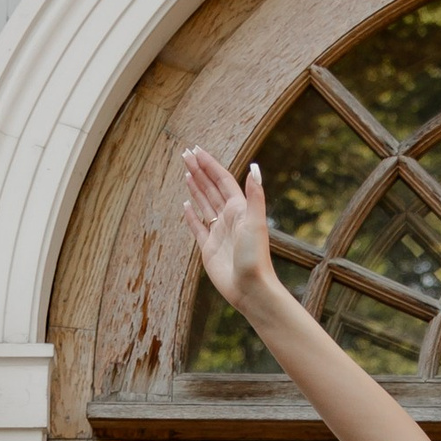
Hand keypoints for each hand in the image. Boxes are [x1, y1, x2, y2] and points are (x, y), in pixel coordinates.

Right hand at [182, 147, 281, 316]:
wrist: (251, 289)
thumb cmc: (255, 257)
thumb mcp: (255, 223)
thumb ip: (255, 195)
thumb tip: (255, 167)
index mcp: (239, 210)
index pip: (222, 180)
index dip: (209, 165)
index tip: (196, 151)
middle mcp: (229, 218)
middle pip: (211, 188)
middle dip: (198, 171)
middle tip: (184, 154)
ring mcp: (218, 233)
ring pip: (204, 204)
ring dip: (195, 188)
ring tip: (186, 172)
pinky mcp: (209, 248)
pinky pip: (197, 227)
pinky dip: (191, 215)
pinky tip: (185, 204)